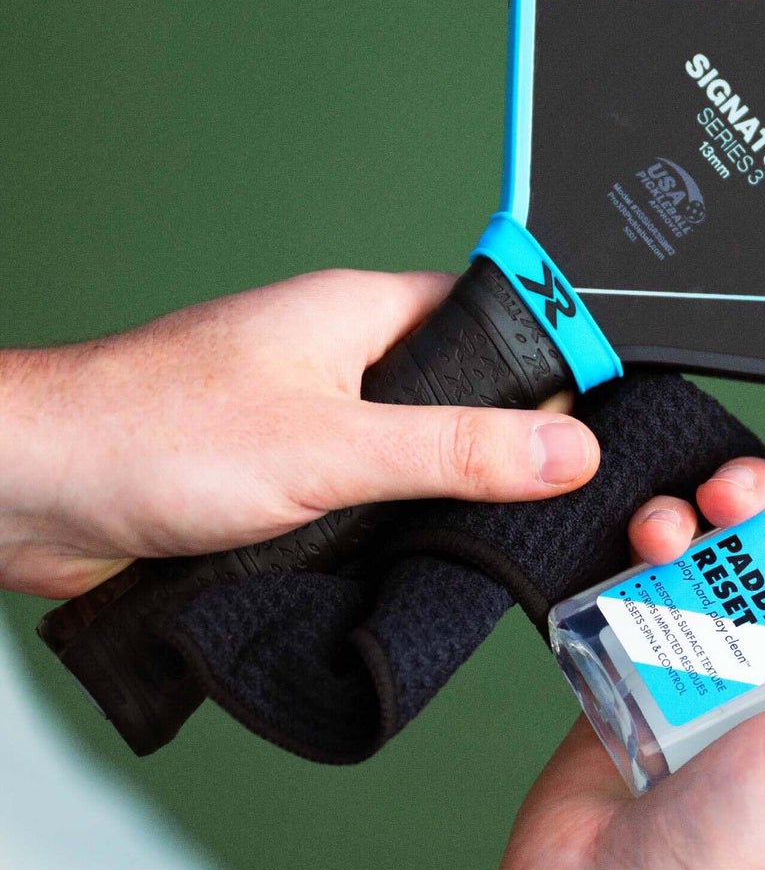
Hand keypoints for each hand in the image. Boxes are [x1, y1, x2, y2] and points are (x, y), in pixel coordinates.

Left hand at [0, 269, 595, 596]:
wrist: (26, 491)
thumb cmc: (152, 433)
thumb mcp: (331, 447)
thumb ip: (454, 450)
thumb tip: (565, 449)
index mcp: (364, 311)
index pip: (493, 316)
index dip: (550, 360)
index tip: (602, 415)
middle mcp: (342, 354)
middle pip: (459, 390)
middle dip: (497, 444)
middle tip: (548, 498)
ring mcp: (309, 412)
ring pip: (411, 449)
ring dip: (432, 493)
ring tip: (479, 536)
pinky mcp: (278, 472)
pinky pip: (363, 490)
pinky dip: (383, 522)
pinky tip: (401, 558)